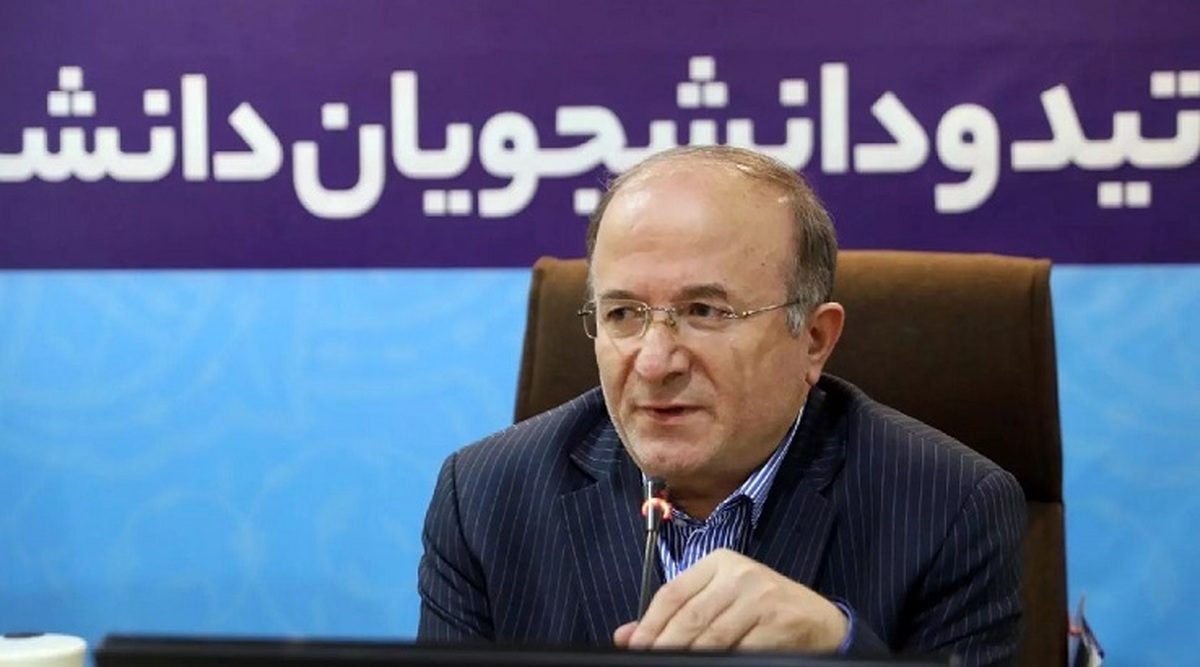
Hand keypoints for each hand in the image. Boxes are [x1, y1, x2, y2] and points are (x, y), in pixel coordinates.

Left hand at [613, 548, 847, 650]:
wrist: (820, 621)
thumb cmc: (764, 609)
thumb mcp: (722, 599)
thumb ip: (678, 613)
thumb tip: (626, 635)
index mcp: (720, 562)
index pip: (673, 593)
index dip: (649, 623)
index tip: (634, 645)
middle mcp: (740, 574)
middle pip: (690, 617)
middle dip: (665, 644)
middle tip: (650, 659)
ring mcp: (761, 599)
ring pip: (711, 637)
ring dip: (688, 656)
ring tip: (673, 664)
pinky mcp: (777, 625)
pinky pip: (737, 651)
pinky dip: (719, 661)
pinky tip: (711, 665)